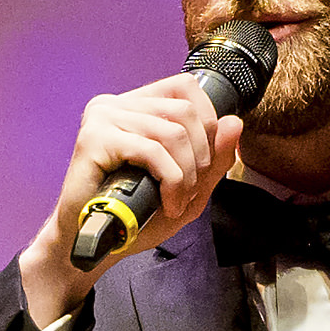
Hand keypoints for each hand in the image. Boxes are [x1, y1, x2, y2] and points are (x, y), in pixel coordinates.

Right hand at [19, 71, 247, 329]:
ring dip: (185, 174)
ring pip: (172, 132)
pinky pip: (152, 150)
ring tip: (176, 202)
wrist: (93, 244)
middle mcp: (114, 104)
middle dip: (200, 156)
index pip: (185, 87)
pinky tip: (166, 203)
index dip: (207, 121)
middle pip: (184, 111)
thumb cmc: (134, 216)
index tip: (201, 163)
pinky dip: (170, 180)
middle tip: (188, 191)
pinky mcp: (94, 138)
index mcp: (134, 106)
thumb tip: (236, 122)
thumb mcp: (187, 187)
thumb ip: (214, 157)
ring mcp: (102, 118)